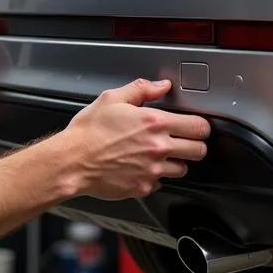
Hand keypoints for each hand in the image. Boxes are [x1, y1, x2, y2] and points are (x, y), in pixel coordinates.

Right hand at [64, 78, 210, 200]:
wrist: (72, 161)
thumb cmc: (88, 131)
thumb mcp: (112, 99)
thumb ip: (142, 89)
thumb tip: (161, 85)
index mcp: (154, 122)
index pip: (199, 127)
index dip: (200, 126)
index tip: (195, 126)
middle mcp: (158, 147)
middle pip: (199, 151)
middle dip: (194, 145)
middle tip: (183, 141)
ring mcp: (152, 170)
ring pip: (183, 169)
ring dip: (176, 162)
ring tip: (159, 155)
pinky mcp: (143, 187)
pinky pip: (161, 183)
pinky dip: (155, 177)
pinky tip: (141, 167)